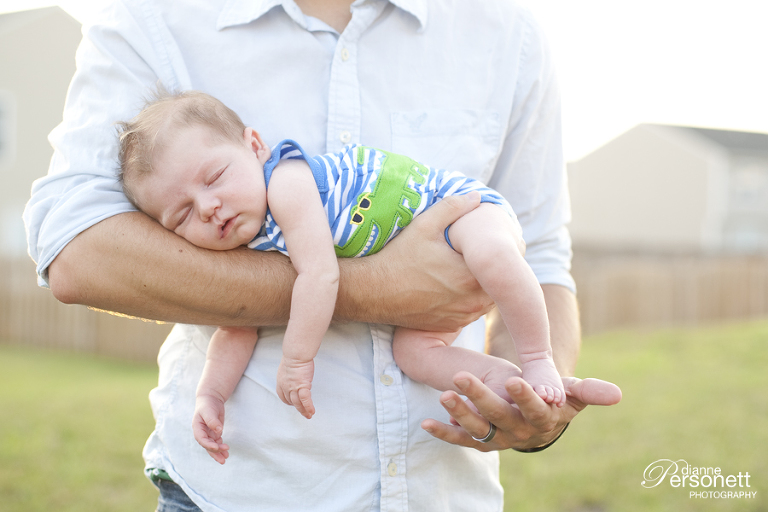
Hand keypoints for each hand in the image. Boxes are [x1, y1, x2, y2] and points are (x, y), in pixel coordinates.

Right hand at [193, 393, 229, 463]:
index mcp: (197, 428)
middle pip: (207, 445)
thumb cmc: (207, 404)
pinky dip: (221, 447)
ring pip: (212, 446)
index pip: (202, 440)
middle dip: (215, 452)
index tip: (217, 447)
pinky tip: (226, 452)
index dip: (209, 445)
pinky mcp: (214, 432)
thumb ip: (212, 421)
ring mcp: (208, 433)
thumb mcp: (208, 411)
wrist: (211, 398)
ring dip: (218, 452)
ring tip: (225, 458)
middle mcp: (202, 433)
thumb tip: (219, 430)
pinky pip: (217, 442)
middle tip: (223, 458)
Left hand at [276, 357, 315, 418]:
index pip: (283, 396)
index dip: (288, 401)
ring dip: (303, 411)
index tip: (293, 403)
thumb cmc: (294, 356)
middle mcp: (285, 387)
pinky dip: (308, 407)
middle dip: (297, 408)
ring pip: (298, 403)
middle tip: (303, 412)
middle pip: (291, 401)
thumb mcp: (287, 366)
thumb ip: (290, 373)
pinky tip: (312, 411)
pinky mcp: (302, 386)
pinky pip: (305, 400)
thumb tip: (295, 374)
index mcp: (280, 382)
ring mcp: (293, 388)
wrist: (296, 354)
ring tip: (308, 415)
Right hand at [369, 192, 493, 330]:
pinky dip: (469, 301)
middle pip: (496, 283)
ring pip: (486, 300)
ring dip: (483, 286)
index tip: (497, 242)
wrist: (372, 293)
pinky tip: (457, 287)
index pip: (502, 264)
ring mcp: (461, 316)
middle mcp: (470, 301)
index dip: (502, 251)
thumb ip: (453, 207)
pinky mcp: (450, 325)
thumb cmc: (398, 258)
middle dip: (492, 269)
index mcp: (470, 276)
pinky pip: (471, 313)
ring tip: (471, 270)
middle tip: (484, 255)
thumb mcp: (424, 226)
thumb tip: (477, 197)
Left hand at [421, 371, 621, 451]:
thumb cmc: (556, 399)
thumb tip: (617, 394)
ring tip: (444, 395)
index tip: (513, 379)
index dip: (525, 396)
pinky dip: (444, 432)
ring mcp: (498, 437)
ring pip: (477, 428)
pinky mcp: (480, 439)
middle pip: (499, 416)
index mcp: (543, 419)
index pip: (536, 409)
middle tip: (462, 376)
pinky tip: (426, 422)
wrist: (537, 419)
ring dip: (459, 413)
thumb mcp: (573, 394)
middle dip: (481, 397)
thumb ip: (590, 391)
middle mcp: (519, 431)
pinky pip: (461, 439)